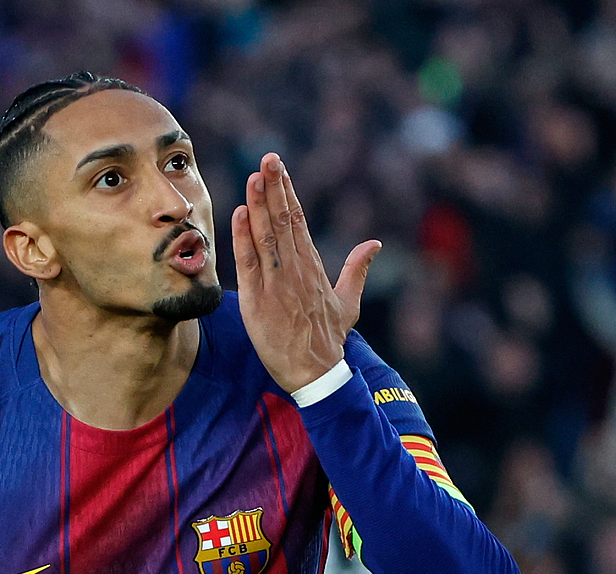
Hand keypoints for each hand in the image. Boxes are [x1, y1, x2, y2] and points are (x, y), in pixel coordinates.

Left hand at [230, 153, 380, 393]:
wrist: (315, 373)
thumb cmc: (329, 340)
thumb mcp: (349, 302)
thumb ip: (358, 269)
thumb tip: (375, 243)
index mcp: (314, 266)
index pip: (298, 220)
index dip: (287, 192)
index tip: (278, 167)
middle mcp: (296, 270)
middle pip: (283, 220)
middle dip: (274, 187)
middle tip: (268, 158)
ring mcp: (277, 283)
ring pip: (266, 236)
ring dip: (259, 204)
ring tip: (255, 176)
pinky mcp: (258, 300)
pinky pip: (249, 262)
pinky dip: (243, 237)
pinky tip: (240, 213)